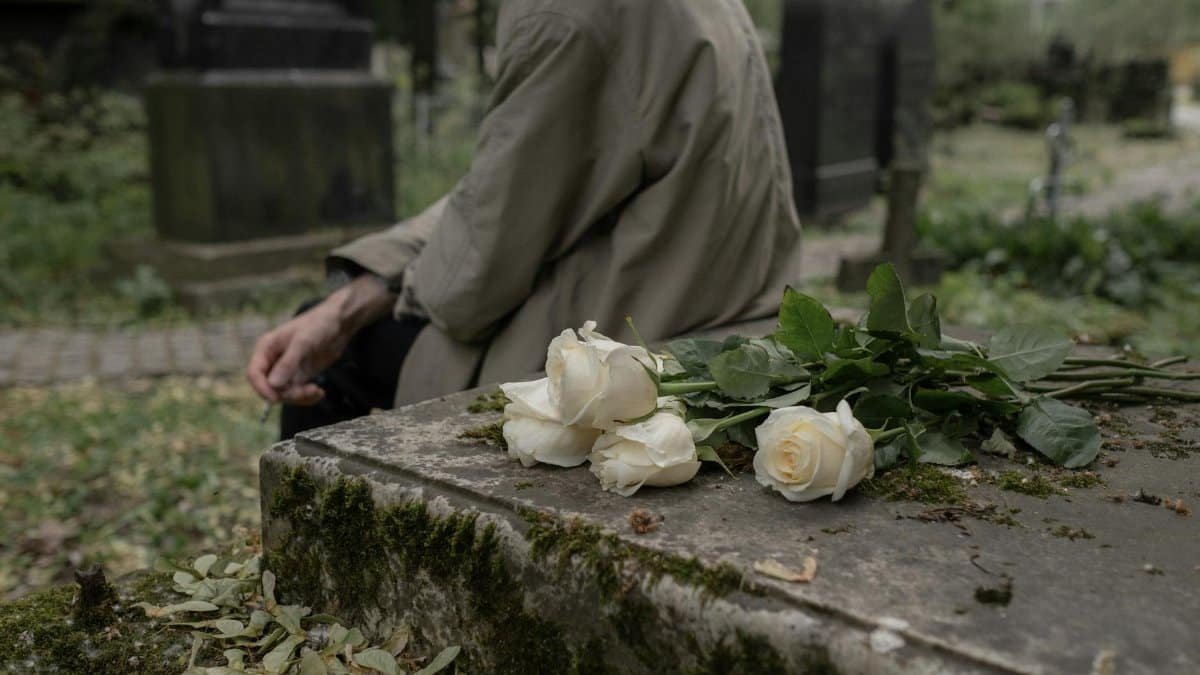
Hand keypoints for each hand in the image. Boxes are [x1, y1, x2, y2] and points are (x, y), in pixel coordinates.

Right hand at [246, 274, 396, 405]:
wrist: (338, 323)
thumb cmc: (318, 325)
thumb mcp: (303, 342)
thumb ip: (288, 363)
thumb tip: (273, 384)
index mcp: (266, 348)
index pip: (254, 373)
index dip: (262, 388)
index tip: (276, 398)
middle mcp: (273, 360)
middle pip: (269, 387)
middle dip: (287, 394)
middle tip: (308, 391)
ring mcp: (286, 370)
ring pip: (284, 393)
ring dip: (299, 397)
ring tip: (317, 391)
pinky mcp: (300, 376)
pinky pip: (297, 393)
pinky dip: (307, 397)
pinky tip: (319, 393)